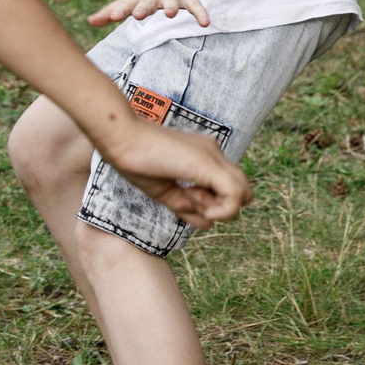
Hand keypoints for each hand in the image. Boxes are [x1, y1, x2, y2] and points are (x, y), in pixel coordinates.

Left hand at [89, 0, 210, 30]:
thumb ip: (110, 11)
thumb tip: (90, 22)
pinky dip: (200, 13)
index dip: (118, 10)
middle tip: (139, 15)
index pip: (126, 4)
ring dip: (172, 6)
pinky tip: (206, 23)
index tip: (111, 17)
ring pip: (172, 1)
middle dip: (143, 8)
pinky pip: (195, 5)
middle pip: (147, 2)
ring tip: (171, 14)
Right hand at [96, 120, 251, 226]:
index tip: (184, 202)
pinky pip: (235, 195)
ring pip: (243, 193)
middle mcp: (213, 153)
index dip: (213, 203)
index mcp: (203, 156)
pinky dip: (223, 210)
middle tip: (189, 202)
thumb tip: (209, 224)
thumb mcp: (166, 192)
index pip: (225, 187)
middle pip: (242, 189)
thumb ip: (188, 207)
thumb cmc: (135, 161)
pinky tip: (198, 206)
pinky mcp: (208, 164)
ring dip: (219, 208)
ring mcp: (213, 156)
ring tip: (187, 198)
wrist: (121, 139)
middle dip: (222, 206)